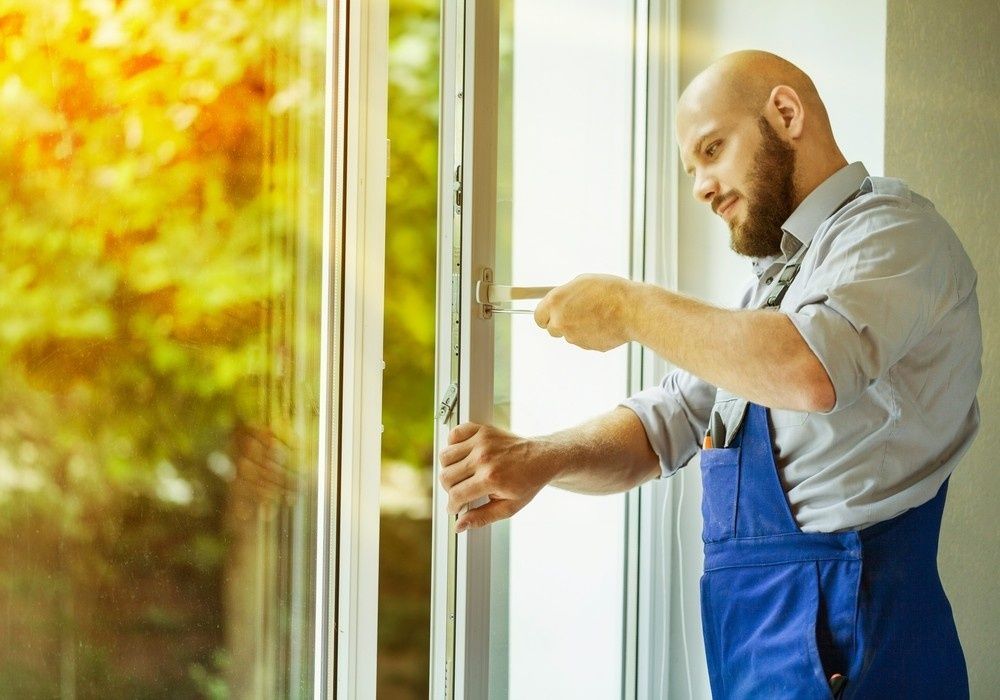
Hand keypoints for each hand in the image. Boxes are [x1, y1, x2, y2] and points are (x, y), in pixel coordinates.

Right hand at [438, 422, 556, 531]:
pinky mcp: (482, 429)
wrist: (543, 457)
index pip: (456, 495)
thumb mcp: (509, 507)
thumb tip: (458, 526)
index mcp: (491, 479)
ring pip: (445, 456)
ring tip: (461, 475)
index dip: (452, 506)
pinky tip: (462, 456)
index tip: (455, 508)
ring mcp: (482, 441)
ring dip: (449, 469)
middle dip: (449, 490)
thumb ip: (482, 517)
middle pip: (446, 476)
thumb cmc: (528, 484)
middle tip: (460, 492)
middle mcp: (484, 458)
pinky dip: (453, 445)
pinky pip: (454, 434)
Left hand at [534, 273, 637, 351]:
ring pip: (570, 335)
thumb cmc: (610, 291)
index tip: (550, 315)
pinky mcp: (588, 347)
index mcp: (555, 302)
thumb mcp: (582, 282)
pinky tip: (604, 324)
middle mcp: (560, 322)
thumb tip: (560, 302)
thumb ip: (565, 294)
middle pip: (551, 330)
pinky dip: (591, 334)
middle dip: (560, 324)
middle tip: (575, 314)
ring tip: (596, 315)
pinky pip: (585, 341)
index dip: (545, 316)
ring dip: (577, 328)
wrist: (632, 309)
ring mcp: (574, 337)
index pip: (538, 316)